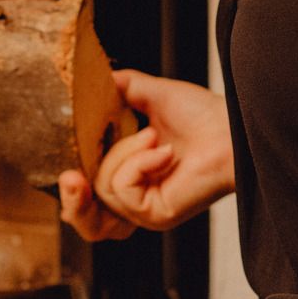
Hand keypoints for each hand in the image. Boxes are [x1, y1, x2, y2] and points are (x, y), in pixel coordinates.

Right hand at [58, 70, 233, 240]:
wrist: (233, 129)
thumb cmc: (204, 116)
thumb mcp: (152, 96)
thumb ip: (121, 89)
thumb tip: (96, 77)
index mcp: (133, 178)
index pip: (90, 199)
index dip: (71, 191)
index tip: (64, 169)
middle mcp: (138, 201)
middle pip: (88, 221)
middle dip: (72, 200)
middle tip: (69, 177)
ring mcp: (146, 211)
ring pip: (103, 189)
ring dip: (123, 154)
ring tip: (153, 137)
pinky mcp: (156, 216)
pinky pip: (122, 189)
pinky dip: (138, 162)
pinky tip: (163, 150)